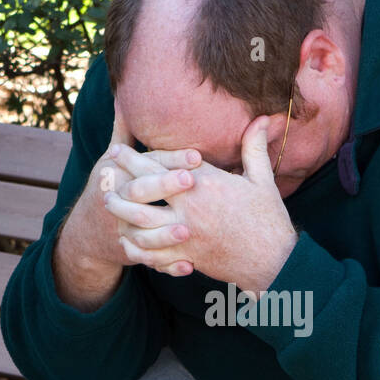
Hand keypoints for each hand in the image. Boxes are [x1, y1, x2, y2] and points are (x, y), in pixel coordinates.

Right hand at [69, 104, 201, 271]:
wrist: (88, 233)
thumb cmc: (111, 186)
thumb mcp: (112, 159)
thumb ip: (123, 129)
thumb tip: (124, 94)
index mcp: (119, 173)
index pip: (148, 162)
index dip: (171, 159)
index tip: (196, 155)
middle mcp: (117, 198)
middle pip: (143, 192)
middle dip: (166, 186)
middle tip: (193, 181)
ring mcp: (122, 228)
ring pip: (143, 231)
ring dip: (165, 233)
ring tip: (189, 231)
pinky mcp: (129, 251)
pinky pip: (148, 260)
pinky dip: (168, 266)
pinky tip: (188, 267)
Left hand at [104, 115, 297, 294]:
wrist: (274, 261)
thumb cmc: (268, 219)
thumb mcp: (262, 180)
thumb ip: (254, 148)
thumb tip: (263, 118)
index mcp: (204, 184)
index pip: (160, 165)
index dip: (135, 157)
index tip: (118, 150)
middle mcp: (190, 208)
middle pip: (142, 193)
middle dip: (120, 183)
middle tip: (104, 174)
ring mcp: (186, 236)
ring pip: (140, 226)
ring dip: (120, 216)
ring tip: (109, 206)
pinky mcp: (187, 258)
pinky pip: (152, 254)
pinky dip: (137, 248)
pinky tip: (127, 242)